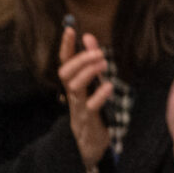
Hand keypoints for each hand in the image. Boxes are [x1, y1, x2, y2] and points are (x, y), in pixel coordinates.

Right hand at [57, 25, 114, 172]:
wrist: (88, 143)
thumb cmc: (92, 110)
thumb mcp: (92, 84)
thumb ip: (91, 62)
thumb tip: (88, 36)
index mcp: (72, 84)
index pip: (64, 61)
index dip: (66, 46)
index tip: (70, 29)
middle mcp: (72, 93)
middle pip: (65, 72)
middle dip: (80, 59)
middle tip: (98, 52)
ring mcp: (78, 106)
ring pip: (74, 86)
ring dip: (88, 72)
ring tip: (104, 63)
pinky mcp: (88, 119)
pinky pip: (91, 106)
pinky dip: (100, 95)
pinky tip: (108, 86)